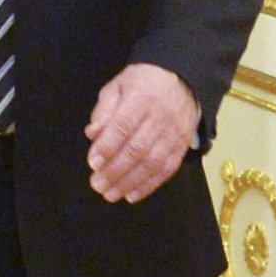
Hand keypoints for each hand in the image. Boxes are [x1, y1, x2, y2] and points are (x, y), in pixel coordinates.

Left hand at [85, 62, 199, 203]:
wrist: (183, 82)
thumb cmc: (142, 84)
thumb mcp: (118, 86)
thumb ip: (104, 110)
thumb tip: (92, 133)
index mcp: (141, 98)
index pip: (123, 125)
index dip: (108, 146)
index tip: (92, 163)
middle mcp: (160, 117)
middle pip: (137, 148)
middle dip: (115, 170)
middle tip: (97, 184)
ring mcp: (174, 133)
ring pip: (152, 163)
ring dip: (130, 182)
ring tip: (110, 194)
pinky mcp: (182, 146)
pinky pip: (167, 169)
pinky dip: (149, 185)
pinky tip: (132, 195)